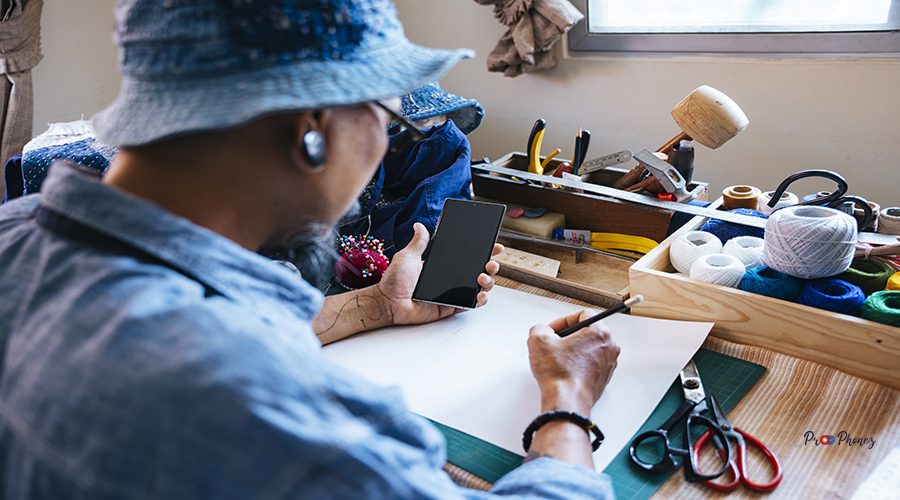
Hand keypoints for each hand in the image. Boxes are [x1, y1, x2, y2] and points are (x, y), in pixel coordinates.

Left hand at [375, 222, 502, 325]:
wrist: (387, 303)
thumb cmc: (394, 281)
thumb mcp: (406, 256)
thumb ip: (418, 243)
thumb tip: (419, 225)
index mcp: (442, 266)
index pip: (466, 257)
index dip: (482, 251)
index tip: (494, 246)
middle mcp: (449, 279)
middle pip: (477, 271)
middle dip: (490, 266)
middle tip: (491, 263)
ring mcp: (451, 293)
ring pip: (477, 288)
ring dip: (487, 283)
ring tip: (482, 278)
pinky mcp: (449, 307)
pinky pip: (469, 305)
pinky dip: (479, 301)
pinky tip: (480, 295)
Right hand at [527, 310, 619, 412]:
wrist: (566, 402)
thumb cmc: (559, 374)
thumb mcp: (539, 339)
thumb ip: (541, 327)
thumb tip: (543, 332)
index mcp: (600, 333)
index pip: (582, 314)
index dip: (563, 321)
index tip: (553, 330)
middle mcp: (609, 347)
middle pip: (588, 331)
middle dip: (569, 335)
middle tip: (554, 343)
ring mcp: (608, 364)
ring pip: (589, 348)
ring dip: (573, 350)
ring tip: (557, 358)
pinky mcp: (603, 378)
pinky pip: (590, 363)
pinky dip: (578, 364)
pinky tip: (563, 370)